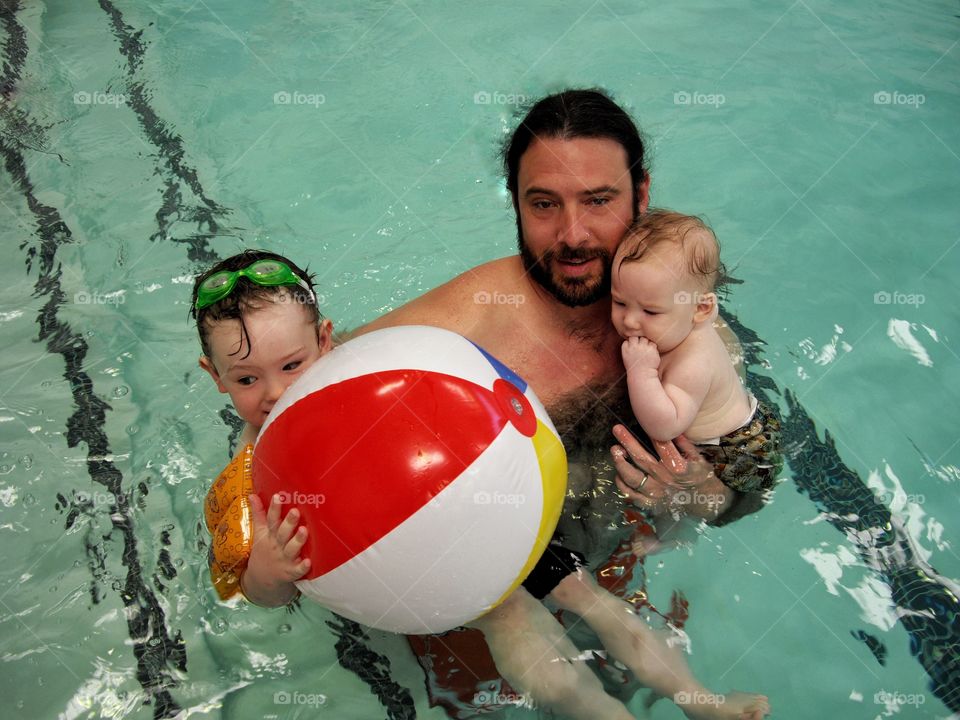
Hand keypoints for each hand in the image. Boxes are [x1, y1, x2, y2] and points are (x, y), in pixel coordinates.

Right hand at [242, 493, 310, 605]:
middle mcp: (277, 545)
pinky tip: (309, 562)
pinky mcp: (291, 572)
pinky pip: (297, 570)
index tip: (278, 497)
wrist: (261, 579)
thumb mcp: (259, 532)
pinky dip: (302, 567)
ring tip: (304, 530)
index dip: (274, 508)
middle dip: (289, 522)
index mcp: (270, 534)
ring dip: (297, 541)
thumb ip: (258, 513)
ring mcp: (284, 559)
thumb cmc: (265, 549)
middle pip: (282, 533)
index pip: (271, 519)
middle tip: (296, 511)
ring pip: (291, 549)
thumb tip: (252, 495)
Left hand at [610, 425, 731, 519]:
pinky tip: (618, 473)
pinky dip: (622, 483)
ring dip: (621, 462)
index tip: (643, 421)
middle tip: (617, 429)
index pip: (662, 446)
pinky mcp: (649, 503)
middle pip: (641, 458)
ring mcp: (655, 493)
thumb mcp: (699, 460)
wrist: (704, 505)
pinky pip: (630, 493)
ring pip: (632, 477)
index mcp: (678, 467)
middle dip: (627, 442)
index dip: (651, 432)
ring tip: (615, 450)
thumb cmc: (701, 478)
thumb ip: (686, 445)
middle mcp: (664, 480)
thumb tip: (673, 430)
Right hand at [621, 336, 659, 371]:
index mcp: (626, 349)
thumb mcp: (627, 356)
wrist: (643, 375)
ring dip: (646, 343)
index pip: (628, 339)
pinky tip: (650, 354)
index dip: (631, 343)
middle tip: (640, 349)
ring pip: (644, 339)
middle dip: (638, 341)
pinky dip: (652, 347)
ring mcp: (643, 348)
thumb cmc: (634, 366)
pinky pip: (653, 343)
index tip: (633, 349)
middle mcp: (634, 347)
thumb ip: (628, 346)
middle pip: (636, 336)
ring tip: (645, 351)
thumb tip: (632, 337)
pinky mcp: (651, 349)